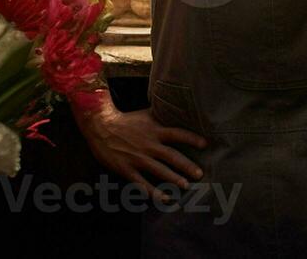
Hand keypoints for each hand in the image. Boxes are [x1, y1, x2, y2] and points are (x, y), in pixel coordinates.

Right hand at [76, 97, 206, 201]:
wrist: (101, 127)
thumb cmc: (126, 121)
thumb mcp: (146, 115)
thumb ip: (162, 115)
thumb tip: (179, 108)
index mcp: (154, 130)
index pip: (177, 133)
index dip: (191, 138)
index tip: (205, 144)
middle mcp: (148, 144)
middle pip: (171, 156)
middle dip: (186, 166)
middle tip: (199, 174)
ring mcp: (138, 158)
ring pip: (159, 171)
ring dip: (173, 179)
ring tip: (185, 186)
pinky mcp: (127, 169)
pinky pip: (142, 183)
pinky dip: (153, 192)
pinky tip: (164, 198)